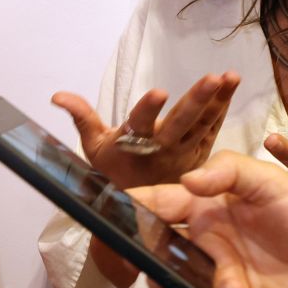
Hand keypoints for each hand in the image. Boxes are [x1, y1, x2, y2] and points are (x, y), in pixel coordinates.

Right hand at [52, 70, 239, 188]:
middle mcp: (161, 150)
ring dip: (217, 101)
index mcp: (134, 146)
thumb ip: (81, 117)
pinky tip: (230, 88)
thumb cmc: (113, 172)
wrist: (138, 210)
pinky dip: (221, 109)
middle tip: (212, 78)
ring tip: (229, 77)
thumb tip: (57, 95)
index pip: (140, 125)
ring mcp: (184, 155)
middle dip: (196, 101)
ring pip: (202, 125)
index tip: (159, 92)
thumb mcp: (93, 146)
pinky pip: (211, 131)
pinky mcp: (198, 155)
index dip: (148, 110)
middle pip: (180, 124)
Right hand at [132, 150, 287, 287]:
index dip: (131, 205)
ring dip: (171, 281)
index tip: (109, 210)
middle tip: (138, 252)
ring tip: (195, 278)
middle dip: (139, 251)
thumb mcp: (271, 181)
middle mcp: (203, 242)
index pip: (158, 203)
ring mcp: (213, 278)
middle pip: (152, 248)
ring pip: (167, 284)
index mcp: (206, 208)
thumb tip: (186, 181)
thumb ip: (228, 171)